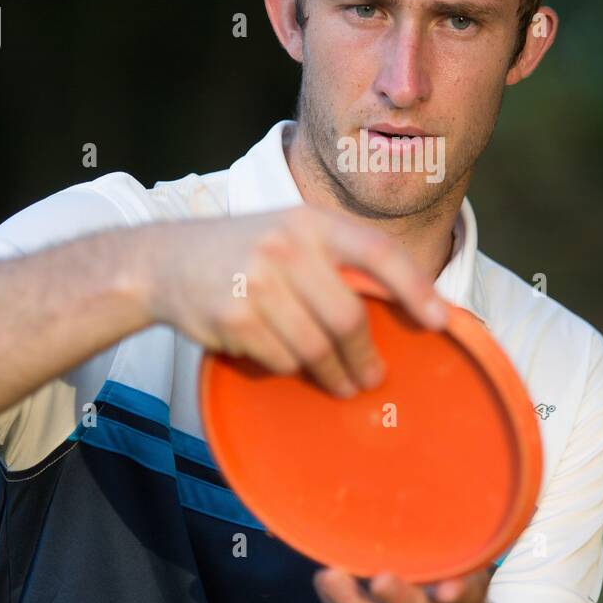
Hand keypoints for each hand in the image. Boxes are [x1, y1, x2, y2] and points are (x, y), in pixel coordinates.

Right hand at [141, 205, 446, 396]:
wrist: (164, 261)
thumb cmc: (245, 251)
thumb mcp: (292, 234)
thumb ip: (339, 261)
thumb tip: (408, 305)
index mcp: (311, 222)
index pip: (377, 252)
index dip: (414, 287)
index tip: (438, 320)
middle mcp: (287, 246)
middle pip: (347, 318)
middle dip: (365, 357)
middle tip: (372, 378)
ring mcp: (257, 281)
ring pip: (315, 348)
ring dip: (329, 373)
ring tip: (336, 380)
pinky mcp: (233, 316)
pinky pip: (281, 360)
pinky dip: (287, 367)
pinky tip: (278, 356)